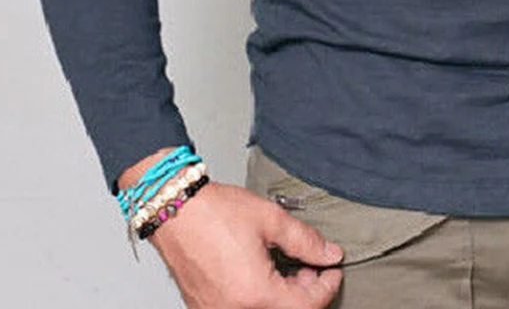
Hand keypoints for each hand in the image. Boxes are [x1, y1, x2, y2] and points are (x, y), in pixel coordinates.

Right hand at [146, 179, 343, 307]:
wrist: (175, 210)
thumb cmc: (215, 213)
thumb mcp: (270, 219)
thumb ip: (305, 241)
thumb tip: (329, 254)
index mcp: (255, 294)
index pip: (306, 306)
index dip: (326, 287)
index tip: (333, 269)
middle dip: (305, 291)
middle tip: (310, 264)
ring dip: (282, 295)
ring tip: (286, 266)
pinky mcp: (205, 308)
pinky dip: (260, 297)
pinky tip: (263, 273)